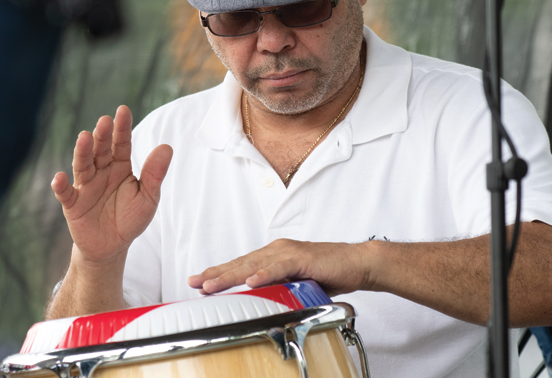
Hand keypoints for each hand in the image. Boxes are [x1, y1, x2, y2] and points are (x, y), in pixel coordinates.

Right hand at [51, 105, 172, 265]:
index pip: (122, 143)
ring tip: (84, 137)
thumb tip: (167, 147)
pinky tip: (59, 177)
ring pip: (82, 165)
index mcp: (120, 166)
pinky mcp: (73, 204)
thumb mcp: (148, 198)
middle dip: (102, 135)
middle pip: (100, 150)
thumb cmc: (130, 218)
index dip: (122, 128)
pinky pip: (66, 193)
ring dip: (82, 151)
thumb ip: (155, 174)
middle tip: (104, 121)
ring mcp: (85, 186)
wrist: (112, 246)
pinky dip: (60, 186)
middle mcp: (101, 171)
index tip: (123, 110)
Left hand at [187, 239, 374, 296]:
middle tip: (195, 282)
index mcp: (273, 255)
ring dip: (231, 275)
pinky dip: (264, 274)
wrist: (357, 263)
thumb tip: (260, 301)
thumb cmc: (329, 273)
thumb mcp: (296, 285)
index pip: (241, 266)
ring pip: (254, 264)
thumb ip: (278, 289)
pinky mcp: (303, 258)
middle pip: (241, 264)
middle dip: (216, 274)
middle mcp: (277, 250)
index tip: (199, 282)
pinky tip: (251, 281)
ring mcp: (289, 252)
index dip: (219, 273)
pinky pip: (280, 266)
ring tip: (212, 284)